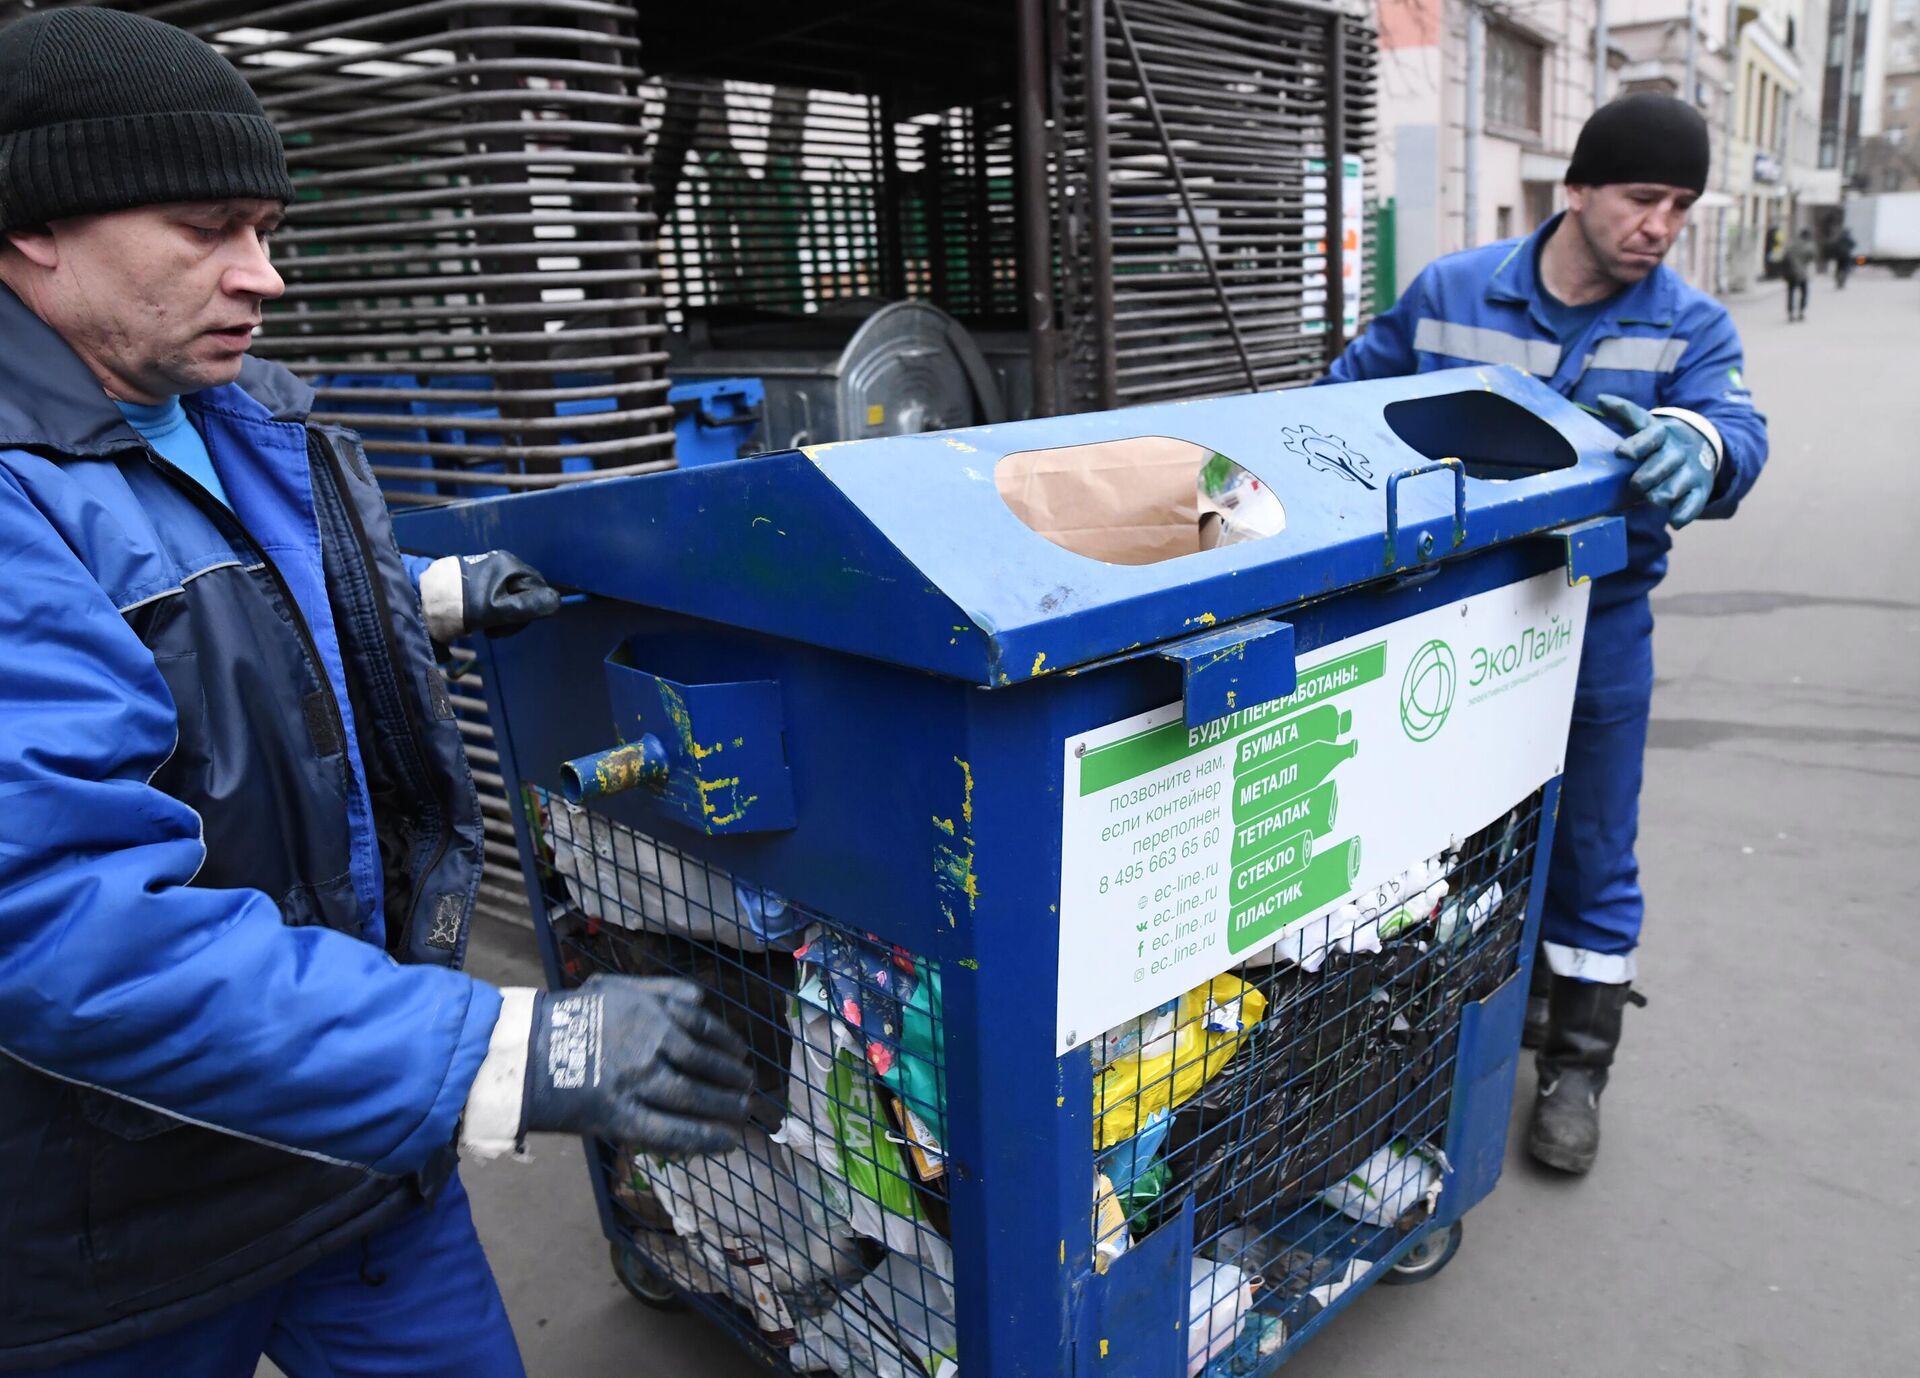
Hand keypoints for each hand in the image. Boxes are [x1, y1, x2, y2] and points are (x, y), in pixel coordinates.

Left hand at [420, 550, 558, 640]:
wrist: (421, 599)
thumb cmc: (460, 606)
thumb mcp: (497, 610)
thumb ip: (528, 607)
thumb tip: (557, 602)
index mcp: (510, 565)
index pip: (538, 589)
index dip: (531, 610)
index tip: (512, 624)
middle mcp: (501, 561)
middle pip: (524, 592)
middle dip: (515, 615)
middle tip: (495, 629)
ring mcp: (487, 568)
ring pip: (509, 596)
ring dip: (502, 615)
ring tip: (484, 625)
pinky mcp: (474, 577)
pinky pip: (494, 595)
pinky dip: (490, 610)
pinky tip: (476, 617)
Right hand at [519, 975, 752, 1156]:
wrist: (524, 1051)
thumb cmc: (569, 1016)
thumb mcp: (615, 987)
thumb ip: (660, 989)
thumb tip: (700, 997)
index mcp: (652, 1012)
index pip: (705, 1028)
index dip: (728, 1044)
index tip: (741, 1055)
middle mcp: (652, 1044)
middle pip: (704, 1063)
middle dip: (732, 1077)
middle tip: (747, 1087)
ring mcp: (637, 1081)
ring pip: (692, 1096)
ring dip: (723, 1106)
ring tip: (741, 1111)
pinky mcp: (621, 1116)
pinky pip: (669, 1131)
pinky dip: (701, 1138)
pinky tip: (725, 1142)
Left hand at [1595, 394, 1715, 528]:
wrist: (1701, 447)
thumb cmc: (1660, 440)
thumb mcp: (1646, 423)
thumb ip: (1625, 413)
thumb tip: (1600, 399)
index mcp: (1661, 435)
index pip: (1650, 436)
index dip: (1636, 445)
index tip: (1621, 453)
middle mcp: (1676, 453)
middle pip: (1661, 466)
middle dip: (1646, 477)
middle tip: (1635, 484)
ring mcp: (1689, 472)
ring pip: (1674, 487)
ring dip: (1661, 495)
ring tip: (1653, 498)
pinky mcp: (1699, 490)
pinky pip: (1693, 505)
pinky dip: (1683, 514)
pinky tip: (1673, 521)